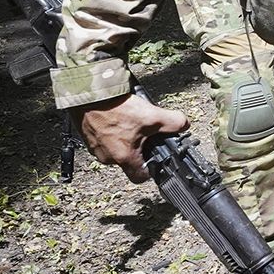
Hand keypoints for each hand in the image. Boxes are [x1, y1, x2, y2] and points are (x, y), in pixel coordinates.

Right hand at [74, 93, 188, 182]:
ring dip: (125, 137)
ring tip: (131, 121)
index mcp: (124, 158)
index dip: (151, 170)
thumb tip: (184, 126)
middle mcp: (107, 158)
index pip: (140, 178)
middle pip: (129, 160)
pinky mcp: (88, 137)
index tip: (155, 157)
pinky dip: (112, 131)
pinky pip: (104, 139)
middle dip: (139, 148)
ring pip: (116, 149)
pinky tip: (118, 117)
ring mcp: (95, 148)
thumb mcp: (154, 115)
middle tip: (145, 132)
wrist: (89, 95)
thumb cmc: (117, 108)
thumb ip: (175, 123)